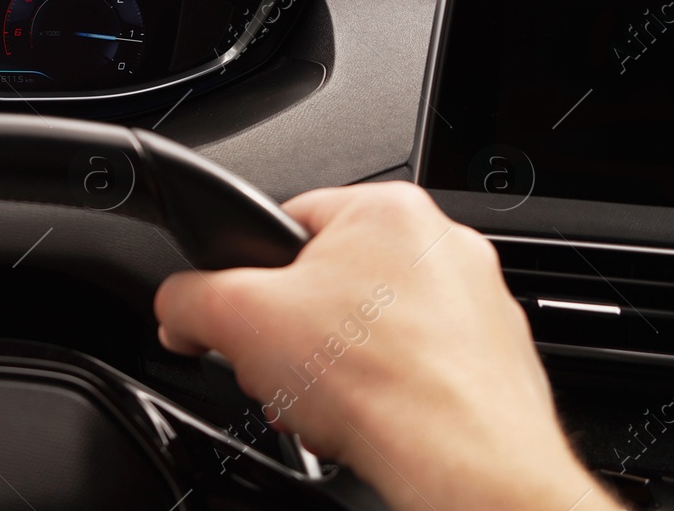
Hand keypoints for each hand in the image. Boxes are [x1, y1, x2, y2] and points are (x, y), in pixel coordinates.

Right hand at [154, 182, 617, 510]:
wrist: (461, 465)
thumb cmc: (379, 384)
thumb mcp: (237, 320)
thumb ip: (189, 298)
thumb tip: (177, 307)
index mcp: (387, 208)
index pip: (289, 222)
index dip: (252, 276)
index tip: (245, 318)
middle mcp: (443, 246)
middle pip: (331, 282)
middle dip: (296, 335)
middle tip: (284, 370)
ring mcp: (478, 305)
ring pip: (375, 330)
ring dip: (337, 369)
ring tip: (326, 405)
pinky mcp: (496, 362)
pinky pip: (419, 369)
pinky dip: (387, 395)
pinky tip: (368, 423)